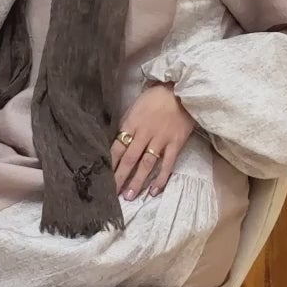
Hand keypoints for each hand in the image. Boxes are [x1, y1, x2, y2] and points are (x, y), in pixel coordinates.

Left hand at [112, 85, 195, 200]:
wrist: (183, 90)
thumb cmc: (157, 97)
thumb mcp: (136, 106)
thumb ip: (128, 124)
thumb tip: (119, 140)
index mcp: (132, 123)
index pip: (117, 147)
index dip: (110, 164)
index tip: (103, 178)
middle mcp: (145, 134)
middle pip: (129, 159)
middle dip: (120, 177)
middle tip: (113, 194)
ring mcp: (161, 140)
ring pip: (146, 164)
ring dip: (137, 181)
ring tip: (130, 196)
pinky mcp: (176, 144)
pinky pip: (167, 164)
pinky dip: (161, 178)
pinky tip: (154, 191)